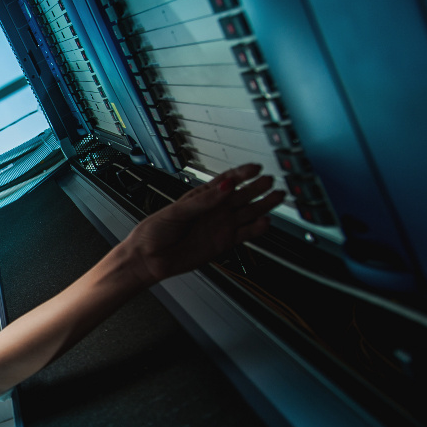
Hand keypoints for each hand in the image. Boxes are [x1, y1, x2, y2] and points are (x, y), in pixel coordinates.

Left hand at [122, 163, 284, 285]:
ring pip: (247, 213)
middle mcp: (213, 211)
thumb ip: (203, 201)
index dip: (241, 174)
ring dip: (263, 205)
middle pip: (241, 195)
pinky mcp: (223, 243)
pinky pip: (244, 234)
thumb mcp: (177, 211)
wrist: (149, 259)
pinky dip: (256, 229)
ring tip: (277, 196)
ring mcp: (220, 226)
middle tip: (270, 180)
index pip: (225, 181)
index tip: (254, 168)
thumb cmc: (155, 232)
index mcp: (201, 198)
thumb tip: (224, 186)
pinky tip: (265, 222)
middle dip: (256, 187)